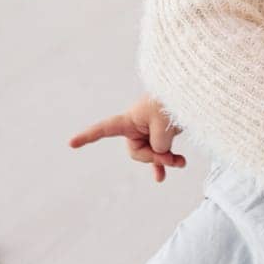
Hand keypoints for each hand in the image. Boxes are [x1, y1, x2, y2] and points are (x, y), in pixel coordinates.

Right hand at [70, 94, 185, 184]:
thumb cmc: (174, 104)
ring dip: (165, 160)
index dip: (88, 136)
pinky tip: (174, 168)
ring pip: (152, 154)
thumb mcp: (163, 126)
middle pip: (137, 152)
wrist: (192, 95)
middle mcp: (137, 125)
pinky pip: (161, 152)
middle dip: (154, 157)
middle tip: (172, 157)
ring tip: (180, 162)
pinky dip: (168, 160)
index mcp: (130, 119)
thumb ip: (159, 144)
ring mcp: (150, 130)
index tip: (71, 143)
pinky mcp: (162, 134)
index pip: (104, 129)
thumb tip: (163, 153)